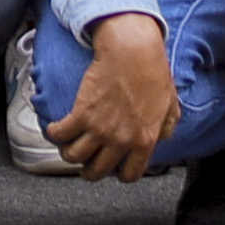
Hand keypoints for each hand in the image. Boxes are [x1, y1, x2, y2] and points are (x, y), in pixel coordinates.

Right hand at [51, 12, 178, 176]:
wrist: (132, 50)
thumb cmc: (152, 71)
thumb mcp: (170, 103)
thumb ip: (166, 126)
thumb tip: (162, 136)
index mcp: (144, 140)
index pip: (129, 174)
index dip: (119, 173)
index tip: (113, 167)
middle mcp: (120, 140)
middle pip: (96, 170)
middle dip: (89, 171)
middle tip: (85, 162)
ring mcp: (99, 129)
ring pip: (74, 157)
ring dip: (68, 154)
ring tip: (68, 146)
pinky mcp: (81, 113)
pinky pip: (60, 134)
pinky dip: (54, 134)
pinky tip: (55, 129)